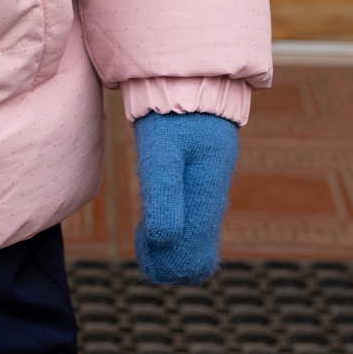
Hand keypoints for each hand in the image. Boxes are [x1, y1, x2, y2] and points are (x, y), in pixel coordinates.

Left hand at [132, 111, 237, 284]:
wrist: (187, 87)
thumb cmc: (173, 119)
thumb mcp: (163, 154)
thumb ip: (164, 196)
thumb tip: (164, 240)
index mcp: (208, 202)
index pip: (197, 259)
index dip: (170, 266)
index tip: (146, 252)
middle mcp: (210, 203)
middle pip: (194, 254)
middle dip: (166, 259)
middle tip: (142, 244)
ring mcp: (204, 194)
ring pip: (188, 239)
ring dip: (165, 246)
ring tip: (142, 235)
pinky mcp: (196, 183)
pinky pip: (186, 221)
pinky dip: (167, 229)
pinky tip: (149, 224)